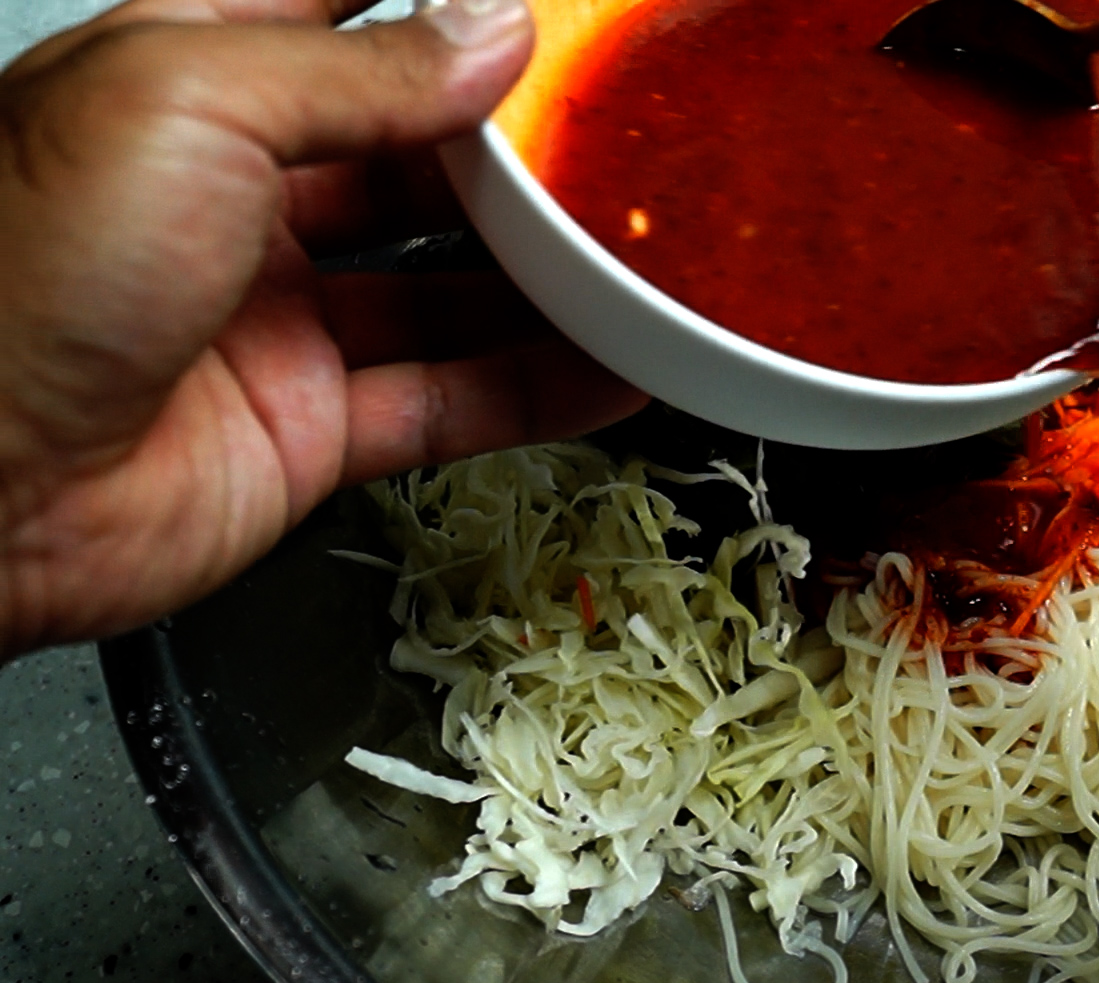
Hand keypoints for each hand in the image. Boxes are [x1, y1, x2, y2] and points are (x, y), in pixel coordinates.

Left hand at [0, 0, 648, 656]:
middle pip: (413, 155)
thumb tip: (490, 30)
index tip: (531, 7)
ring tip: (640, 252)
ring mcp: (278, 316)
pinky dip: (538, 389)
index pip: (329, 17)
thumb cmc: (17, 273)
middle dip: (515, 148)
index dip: (428, 6)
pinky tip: (613, 368)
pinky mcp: (311, 426)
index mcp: (186, 83)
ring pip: (448, 283)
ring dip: (545, 274)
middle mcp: (235, 195)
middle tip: (613, 135)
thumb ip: (361, 71)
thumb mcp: (194, 104)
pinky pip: (452, 399)